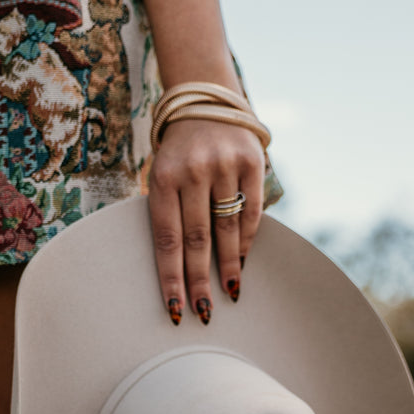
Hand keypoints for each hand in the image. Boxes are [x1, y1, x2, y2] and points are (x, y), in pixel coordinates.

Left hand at [148, 120, 265, 324]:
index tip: (176, 307)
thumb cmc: (178, 153)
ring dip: (229, 265)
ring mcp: (224, 165)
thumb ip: (168, 212)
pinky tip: (243, 261)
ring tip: (230, 291)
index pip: (166, 238)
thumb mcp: (161, 174)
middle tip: (204, 311)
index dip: (171, 277)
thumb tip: (180, 267)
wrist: (205, 102)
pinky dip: (247, 239)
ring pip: (227, 228)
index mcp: (163, 177)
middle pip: (197, 239)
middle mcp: (194, 171)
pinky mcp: (252, 162)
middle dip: (200, 280)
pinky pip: (251, 211)